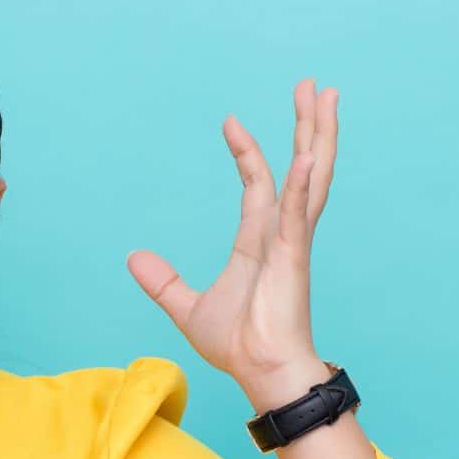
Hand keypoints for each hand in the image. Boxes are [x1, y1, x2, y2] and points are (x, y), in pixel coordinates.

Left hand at [126, 77, 338, 385]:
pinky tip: (307, 154)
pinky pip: (300, 213)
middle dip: (304, 125)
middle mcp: (282, 233)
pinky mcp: (295, 258)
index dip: (247, 150)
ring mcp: (293, 242)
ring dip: (318, 136)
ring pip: (312, 177)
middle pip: (299, 167)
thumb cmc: (238, 345)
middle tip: (311, 86)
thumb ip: (163, 282)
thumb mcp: (187, 307)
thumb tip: (133, 259)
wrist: (261, 373)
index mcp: (260, 241)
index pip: (257, 183)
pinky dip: (303, 184)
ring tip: (325, 96)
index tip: (231, 121)